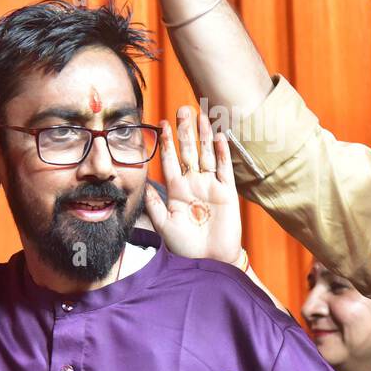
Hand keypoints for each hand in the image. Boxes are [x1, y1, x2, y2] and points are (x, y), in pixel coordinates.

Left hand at [145, 106, 241, 263]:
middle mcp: (194, 184)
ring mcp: (211, 186)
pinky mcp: (227, 192)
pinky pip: (224, 168)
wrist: (208, 261)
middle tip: (182, 109)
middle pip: (189, 151)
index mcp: (177, 190)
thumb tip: (142, 182)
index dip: (166, 142)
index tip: (161, 123)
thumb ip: (154, 203)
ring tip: (200, 115)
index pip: (170, 160)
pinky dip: (222, 152)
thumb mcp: (164, 224)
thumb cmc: (185, 246)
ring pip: (206, 155)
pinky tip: (218, 136)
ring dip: (203, 135)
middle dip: (185, 131)